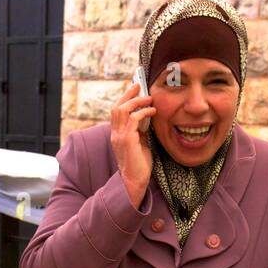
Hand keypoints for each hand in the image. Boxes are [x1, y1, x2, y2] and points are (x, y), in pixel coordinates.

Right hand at [110, 82, 155, 208]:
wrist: (135, 181)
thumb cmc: (139, 165)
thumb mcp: (140, 143)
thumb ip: (140, 131)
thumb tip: (147, 118)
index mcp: (117, 134)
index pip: (117, 111)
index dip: (125, 98)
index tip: (135, 89)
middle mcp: (115, 134)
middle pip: (117, 107)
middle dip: (128, 94)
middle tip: (140, 85)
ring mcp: (119, 137)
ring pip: (122, 110)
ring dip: (136, 101)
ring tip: (149, 98)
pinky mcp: (127, 140)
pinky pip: (133, 119)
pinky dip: (143, 112)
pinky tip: (152, 112)